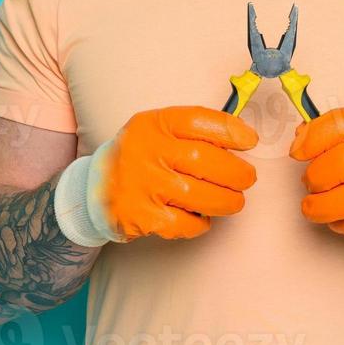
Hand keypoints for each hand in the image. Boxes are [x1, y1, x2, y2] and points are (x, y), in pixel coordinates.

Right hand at [54, 106, 257, 245]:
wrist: (93, 189)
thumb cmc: (140, 155)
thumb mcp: (158, 129)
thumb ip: (193, 130)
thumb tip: (242, 138)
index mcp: (154, 124)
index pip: (198, 120)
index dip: (231, 130)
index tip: (250, 141)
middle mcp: (147, 151)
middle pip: (205, 160)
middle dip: (236, 173)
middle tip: (247, 178)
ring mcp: (143, 185)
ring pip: (200, 196)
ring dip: (227, 201)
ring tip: (234, 201)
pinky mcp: (141, 217)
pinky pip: (185, 224)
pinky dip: (201, 223)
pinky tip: (201, 217)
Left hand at [288, 107, 343, 247]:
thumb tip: (300, 137)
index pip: (340, 122)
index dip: (310, 138)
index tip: (297, 152)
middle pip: (339, 162)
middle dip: (314, 178)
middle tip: (310, 184)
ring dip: (320, 207)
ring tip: (313, 207)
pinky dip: (343, 225)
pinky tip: (339, 220)